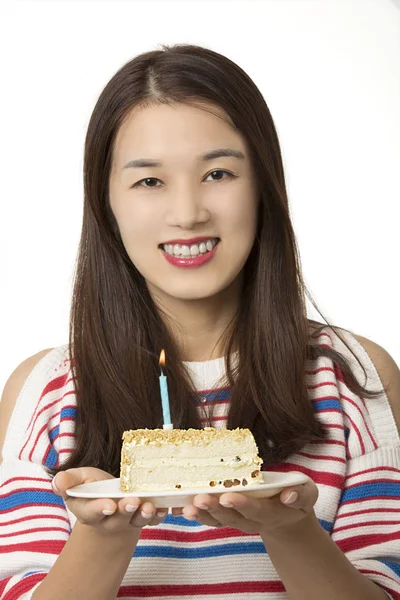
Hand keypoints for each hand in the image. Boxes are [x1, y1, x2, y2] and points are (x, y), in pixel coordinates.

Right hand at [51, 467, 167, 534]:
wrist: (107, 500)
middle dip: (125, 510)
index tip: (108, 505)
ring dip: (143, 514)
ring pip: (136, 520)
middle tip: (132, 501)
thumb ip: (67, 481)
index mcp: (89, 511)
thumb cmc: (90, 488)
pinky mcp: (143, 517)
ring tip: (148, 505)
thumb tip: (58, 482)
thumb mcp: (76, 480)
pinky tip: (163, 507)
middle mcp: (109, 519)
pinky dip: (159, 515)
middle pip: (117, 518)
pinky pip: (153, 520)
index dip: (100, 509)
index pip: (92, 513)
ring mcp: (128, 520)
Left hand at [181, 473, 317, 535]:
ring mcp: (238, 520)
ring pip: (218, 520)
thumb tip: (288, 495)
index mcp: (273, 513)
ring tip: (187, 507)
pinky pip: (210, 519)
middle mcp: (253, 520)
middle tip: (201, 499)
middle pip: (232, 517)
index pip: (257, 510)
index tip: (228, 496)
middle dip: (215, 508)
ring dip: (202, 514)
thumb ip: (301, 494)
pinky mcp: (227, 517)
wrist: (287, 514)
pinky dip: (195, 514)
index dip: (242, 505)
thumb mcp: (307, 492)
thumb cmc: (296, 496)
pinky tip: (181, 508)